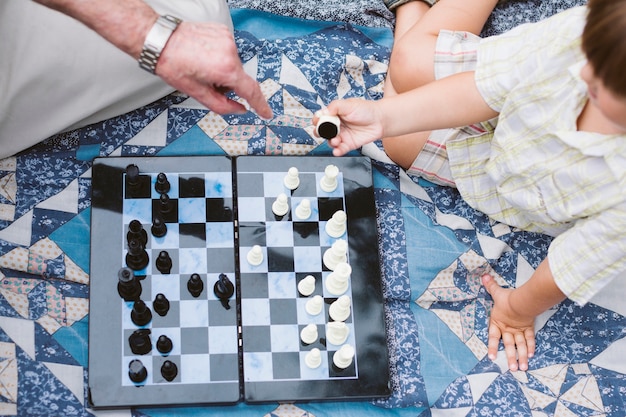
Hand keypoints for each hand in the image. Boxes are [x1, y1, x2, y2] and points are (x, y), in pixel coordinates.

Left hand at [156, 22, 272, 118]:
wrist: (160, 40)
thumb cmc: (173, 64)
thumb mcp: (197, 93)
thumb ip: (222, 106)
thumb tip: (239, 110)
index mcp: (225, 69)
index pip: (251, 91)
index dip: (260, 105)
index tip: (266, 113)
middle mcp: (230, 52)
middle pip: (239, 78)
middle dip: (227, 84)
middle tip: (207, 82)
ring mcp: (227, 39)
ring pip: (233, 65)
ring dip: (223, 70)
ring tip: (202, 66)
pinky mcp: (223, 31)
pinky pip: (228, 51)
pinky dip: (220, 57)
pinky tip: (204, 56)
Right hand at [313, 99, 384, 155]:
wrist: (380, 120)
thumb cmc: (366, 110)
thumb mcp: (349, 104)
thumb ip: (335, 107)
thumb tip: (324, 112)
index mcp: (335, 114)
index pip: (321, 118)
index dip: (317, 120)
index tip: (318, 121)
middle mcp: (337, 126)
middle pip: (323, 131)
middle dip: (320, 133)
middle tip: (323, 132)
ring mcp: (342, 136)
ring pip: (330, 141)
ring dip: (330, 142)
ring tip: (335, 140)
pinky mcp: (349, 144)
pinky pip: (340, 149)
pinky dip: (337, 151)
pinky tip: (337, 151)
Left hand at [481, 274, 535, 370]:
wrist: (522, 301)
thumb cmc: (508, 298)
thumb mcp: (497, 293)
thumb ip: (490, 286)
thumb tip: (483, 277)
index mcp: (498, 322)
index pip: (493, 337)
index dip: (492, 348)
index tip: (491, 358)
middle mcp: (508, 329)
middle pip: (509, 345)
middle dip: (510, 357)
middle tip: (511, 369)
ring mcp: (519, 330)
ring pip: (520, 346)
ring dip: (521, 357)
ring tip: (522, 368)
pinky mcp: (528, 327)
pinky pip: (530, 339)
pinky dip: (531, 347)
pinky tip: (531, 355)